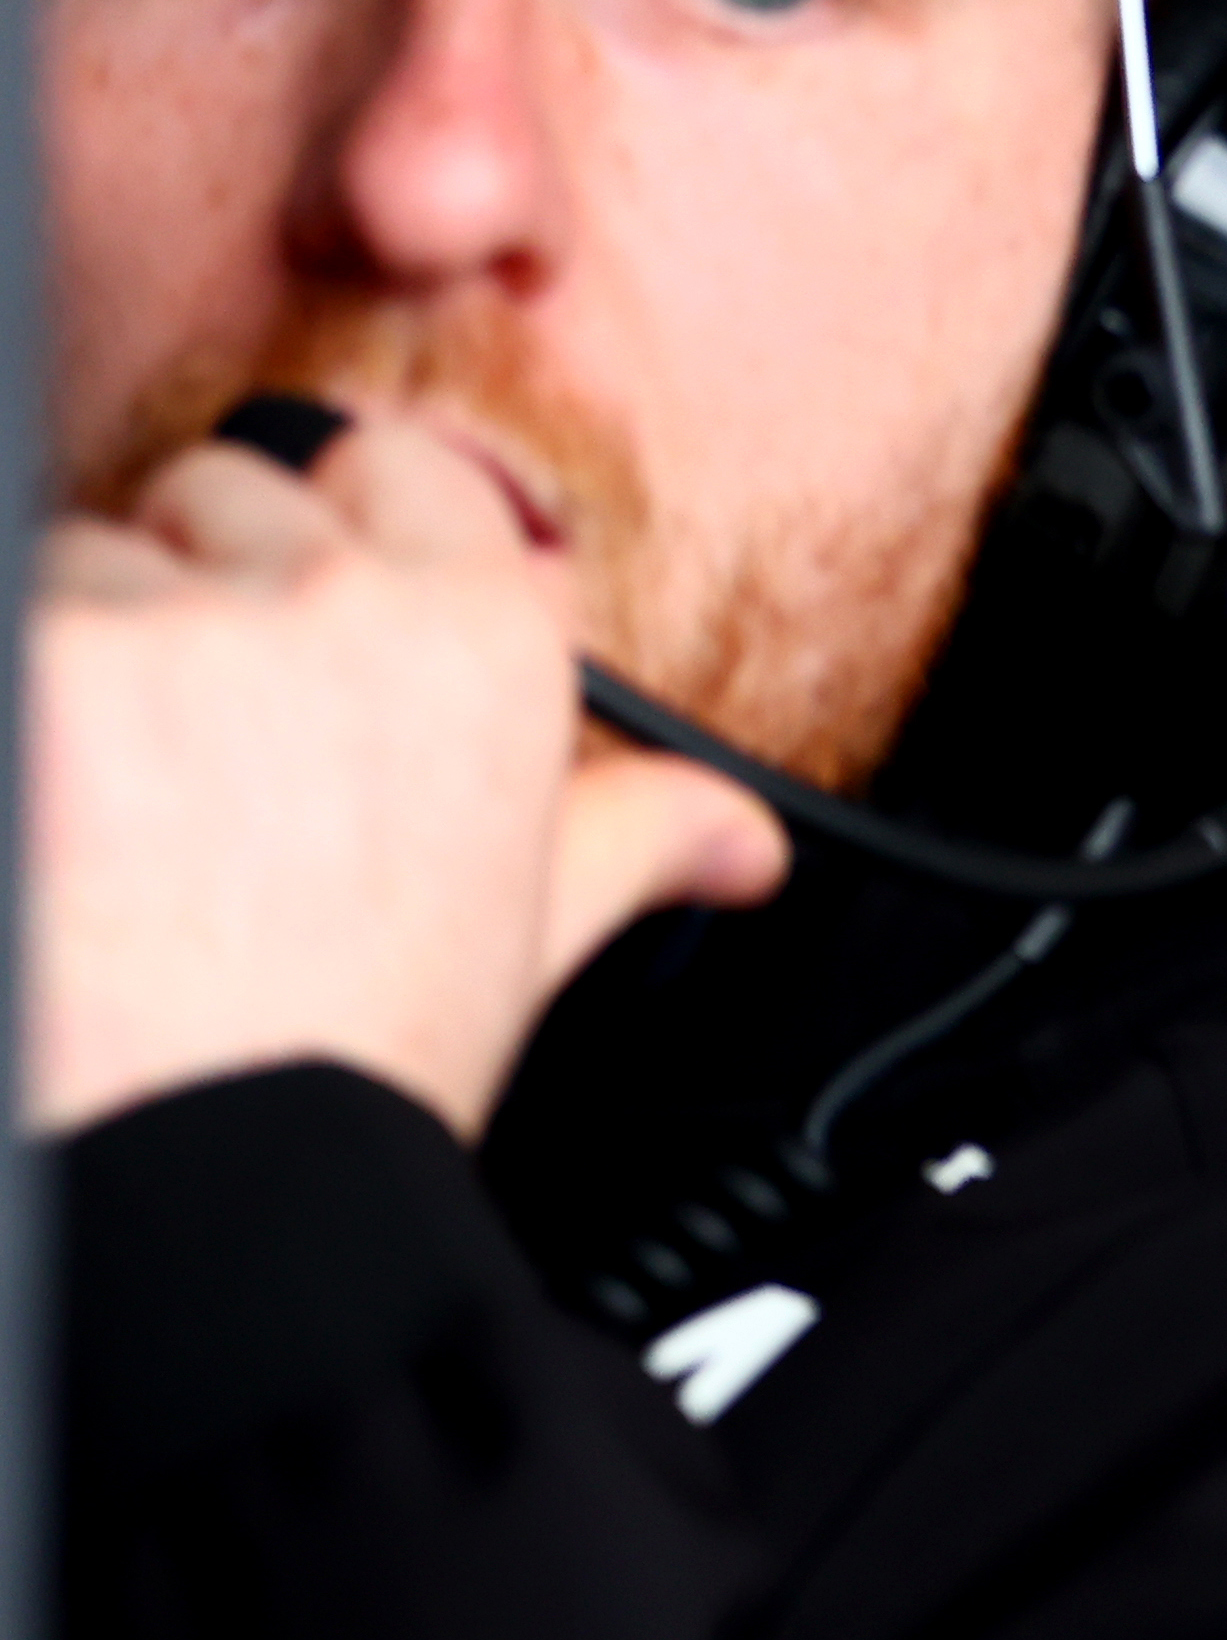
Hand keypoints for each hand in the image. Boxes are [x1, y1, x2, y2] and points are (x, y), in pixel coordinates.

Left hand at [26, 410, 786, 1137]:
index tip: (307, 607)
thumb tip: (740, 839)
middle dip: (200, 585)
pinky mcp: (41, 661)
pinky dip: (28, 711)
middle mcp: (339, 599)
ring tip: (113, 802)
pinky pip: (16, 613)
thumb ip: (641, 837)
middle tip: (198, 738)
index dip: (341, 539)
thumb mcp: (533, 937)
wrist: (215, 1173)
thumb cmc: (360, 1063)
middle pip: (227, 495)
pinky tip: (61, 819)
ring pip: (90, 559)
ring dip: (87, 649)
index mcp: (484, 638)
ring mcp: (174, 625)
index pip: (392, 466)